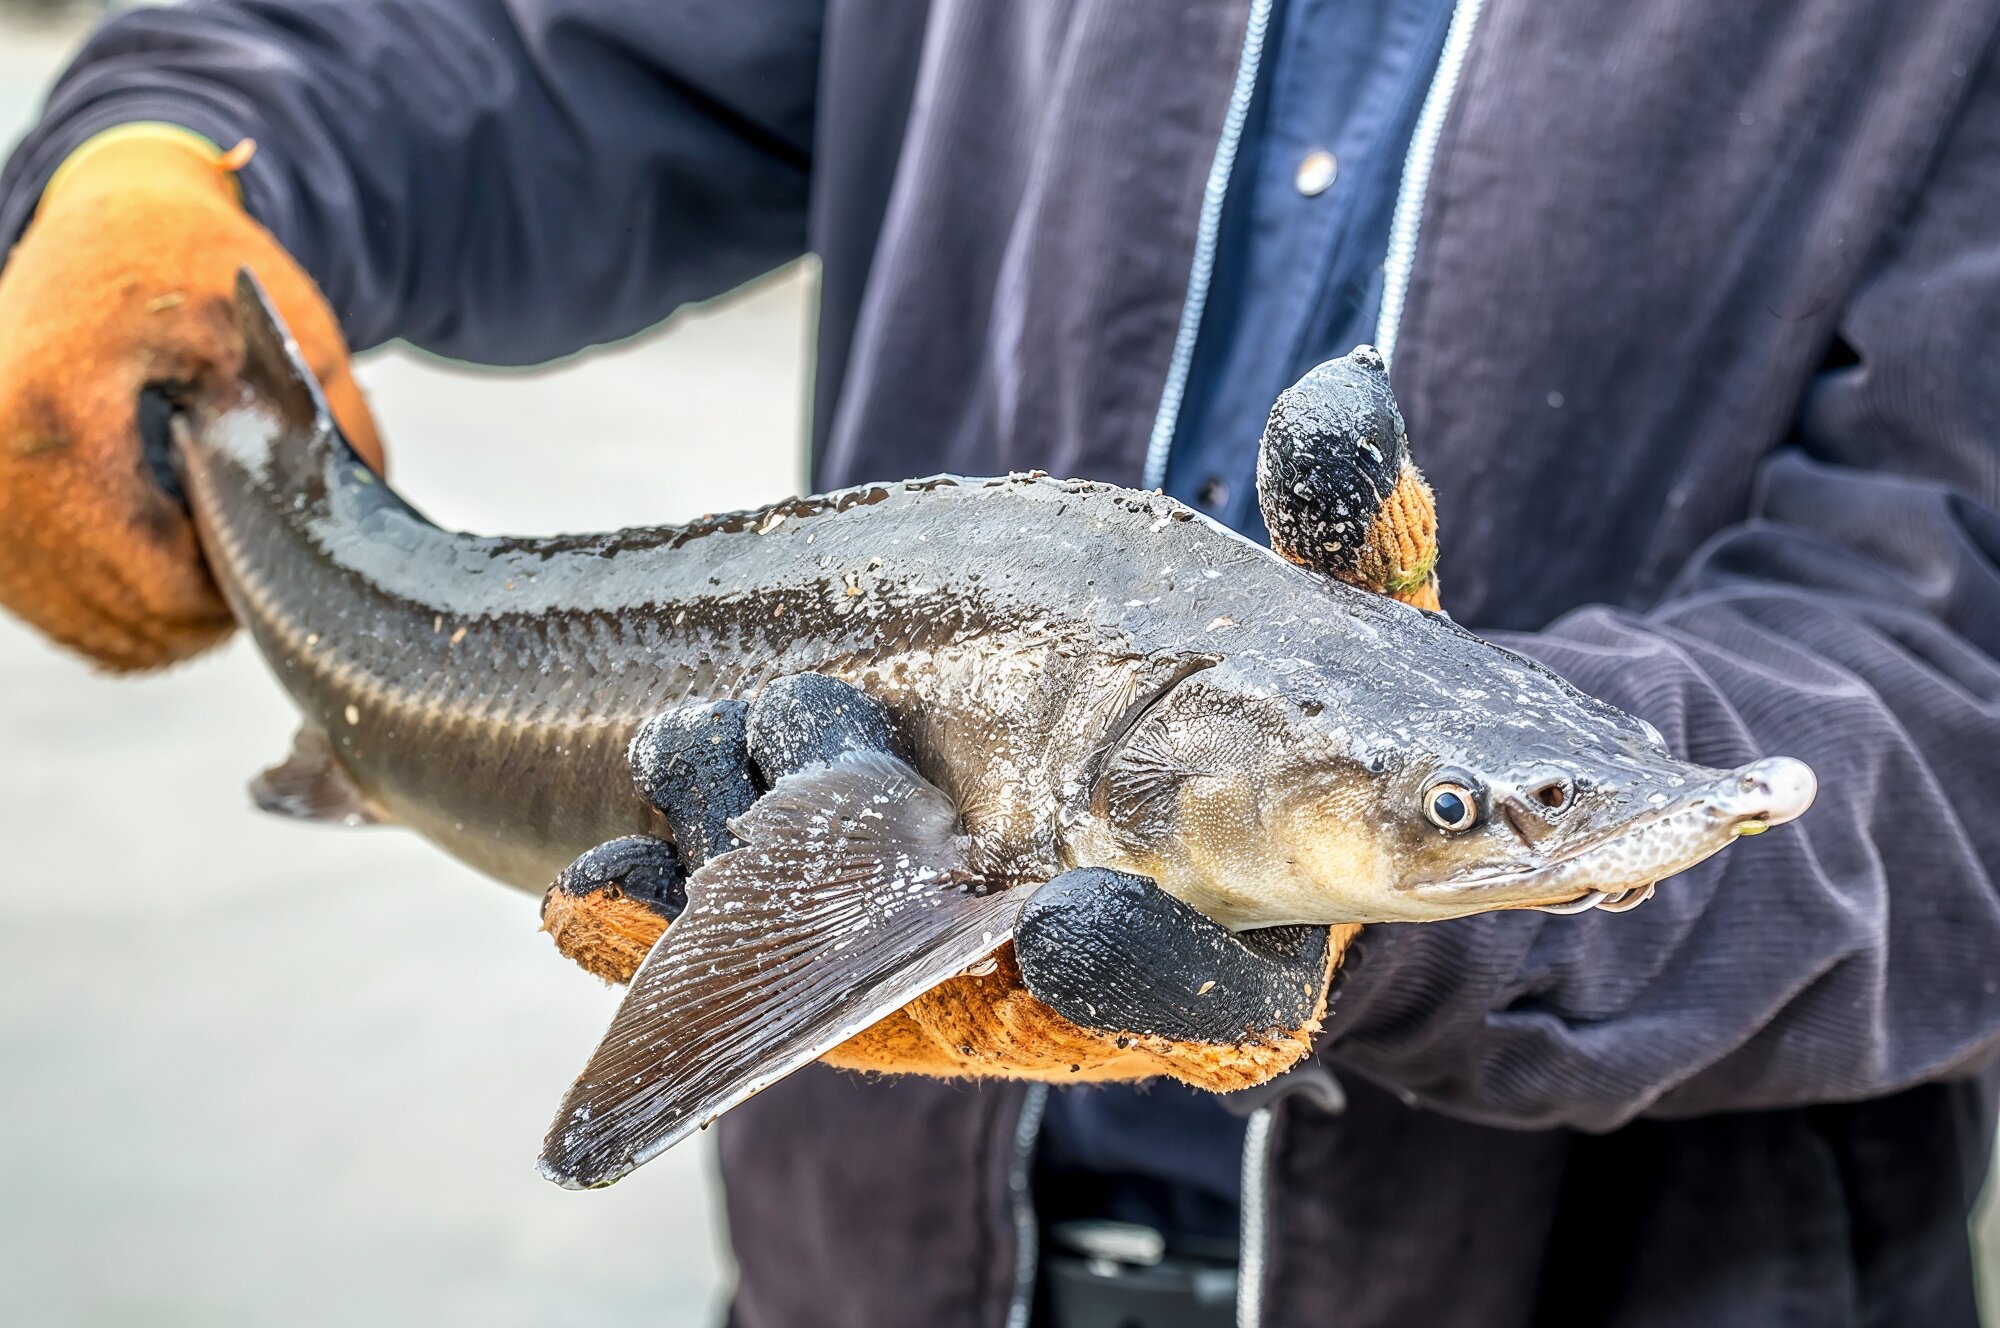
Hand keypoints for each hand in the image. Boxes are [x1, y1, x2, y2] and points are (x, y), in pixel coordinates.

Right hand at [0, 126, 381, 668]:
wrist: (110, 219)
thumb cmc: (195, 264)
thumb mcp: (285, 333)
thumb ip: (332, 437)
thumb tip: (364, 540)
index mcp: (52, 417)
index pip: (158, 582)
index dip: (241, 584)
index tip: (283, 539)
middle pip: (130, 616)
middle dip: (214, 600)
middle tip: (263, 536)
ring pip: (98, 625)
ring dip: (174, 607)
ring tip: (222, 534)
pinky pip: (68, 609)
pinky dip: (132, 598)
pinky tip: (176, 542)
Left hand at [541, 348, 1436, 1092]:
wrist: (1156, 768)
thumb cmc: (1257, 711)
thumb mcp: (1314, 614)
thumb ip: (1348, 530)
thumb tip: (1344, 397)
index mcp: (1234, 936)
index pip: (1210, 1004)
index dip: (1148, 980)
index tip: (1072, 923)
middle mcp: (1082, 988)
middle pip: (989, 1003)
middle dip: (896, 917)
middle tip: (821, 819)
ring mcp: (950, 978)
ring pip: (842, 974)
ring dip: (745, 886)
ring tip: (673, 784)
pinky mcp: (843, 956)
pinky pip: (743, 963)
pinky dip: (666, 930)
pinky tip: (596, 884)